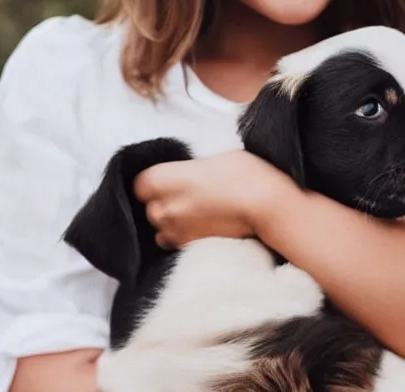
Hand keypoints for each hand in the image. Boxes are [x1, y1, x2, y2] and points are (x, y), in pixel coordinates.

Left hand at [133, 150, 289, 248]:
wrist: (265, 205)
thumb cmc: (242, 173)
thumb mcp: (210, 158)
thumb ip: (187, 169)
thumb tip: (185, 173)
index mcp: (164, 179)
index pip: (139, 183)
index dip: (152, 181)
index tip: (164, 180)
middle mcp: (165, 207)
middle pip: (149, 206)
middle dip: (161, 201)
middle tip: (184, 194)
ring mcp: (176, 229)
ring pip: (159, 226)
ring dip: (170, 221)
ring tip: (193, 212)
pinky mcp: (190, 246)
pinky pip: (173, 242)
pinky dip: (180, 236)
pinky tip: (198, 227)